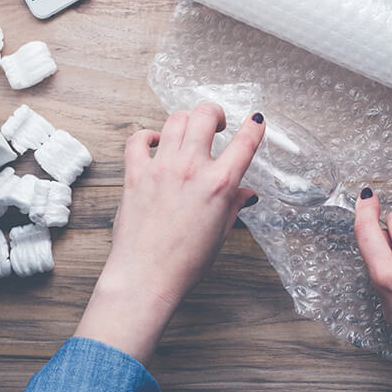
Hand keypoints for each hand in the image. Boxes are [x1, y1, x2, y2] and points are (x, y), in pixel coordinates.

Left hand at [75, 104, 265, 364]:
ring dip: (187, 121)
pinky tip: (156, 142)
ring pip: (175, 121)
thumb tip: (246, 193)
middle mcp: (191, 169)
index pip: (244, 143)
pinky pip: (139, 140)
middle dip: (215, 113)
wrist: (146, 277)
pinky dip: (148, 135)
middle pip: (204, 116)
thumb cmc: (184, 263)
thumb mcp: (220, 232)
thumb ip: (234, 205)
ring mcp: (161, 168)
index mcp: (219, 184)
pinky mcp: (135, 174)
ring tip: (189, 131)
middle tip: (217, 124)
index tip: (256, 120)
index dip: (254, 127)